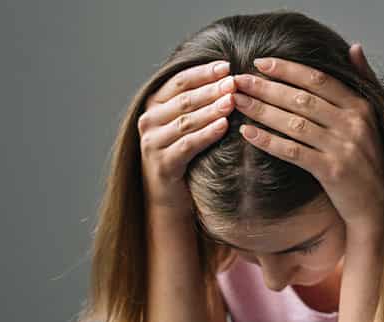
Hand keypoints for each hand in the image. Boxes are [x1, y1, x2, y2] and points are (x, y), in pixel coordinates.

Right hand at [138, 60, 236, 215]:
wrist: (168, 195)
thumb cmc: (183, 153)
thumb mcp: (185, 124)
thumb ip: (197, 102)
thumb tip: (228, 76)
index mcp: (154, 105)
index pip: (179, 81)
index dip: (203, 72)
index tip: (227, 65)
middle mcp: (148, 121)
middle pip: (184, 100)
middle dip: (211, 89)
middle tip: (234, 82)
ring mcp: (153, 143)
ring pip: (186, 121)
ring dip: (211, 110)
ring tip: (232, 101)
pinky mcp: (163, 164)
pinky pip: (188, 144)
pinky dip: (207, 134)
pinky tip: (224, 126)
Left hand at [232, 43, 383, 236]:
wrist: (379, 204)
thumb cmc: (370, 159)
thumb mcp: (374, 117)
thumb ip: (364, 81)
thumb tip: (354, 47)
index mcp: (361, 106)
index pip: (318, 80)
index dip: (288, 69)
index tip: (261, 63)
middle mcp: (353, 123)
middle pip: (302, 99)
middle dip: (266, 87)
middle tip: (238, 80)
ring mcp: (342, 147)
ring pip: (294, 123)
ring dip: (261, 110)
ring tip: (237, 102)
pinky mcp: (331, 171)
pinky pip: (292, 151)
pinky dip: (268, 141)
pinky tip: (248, 133)